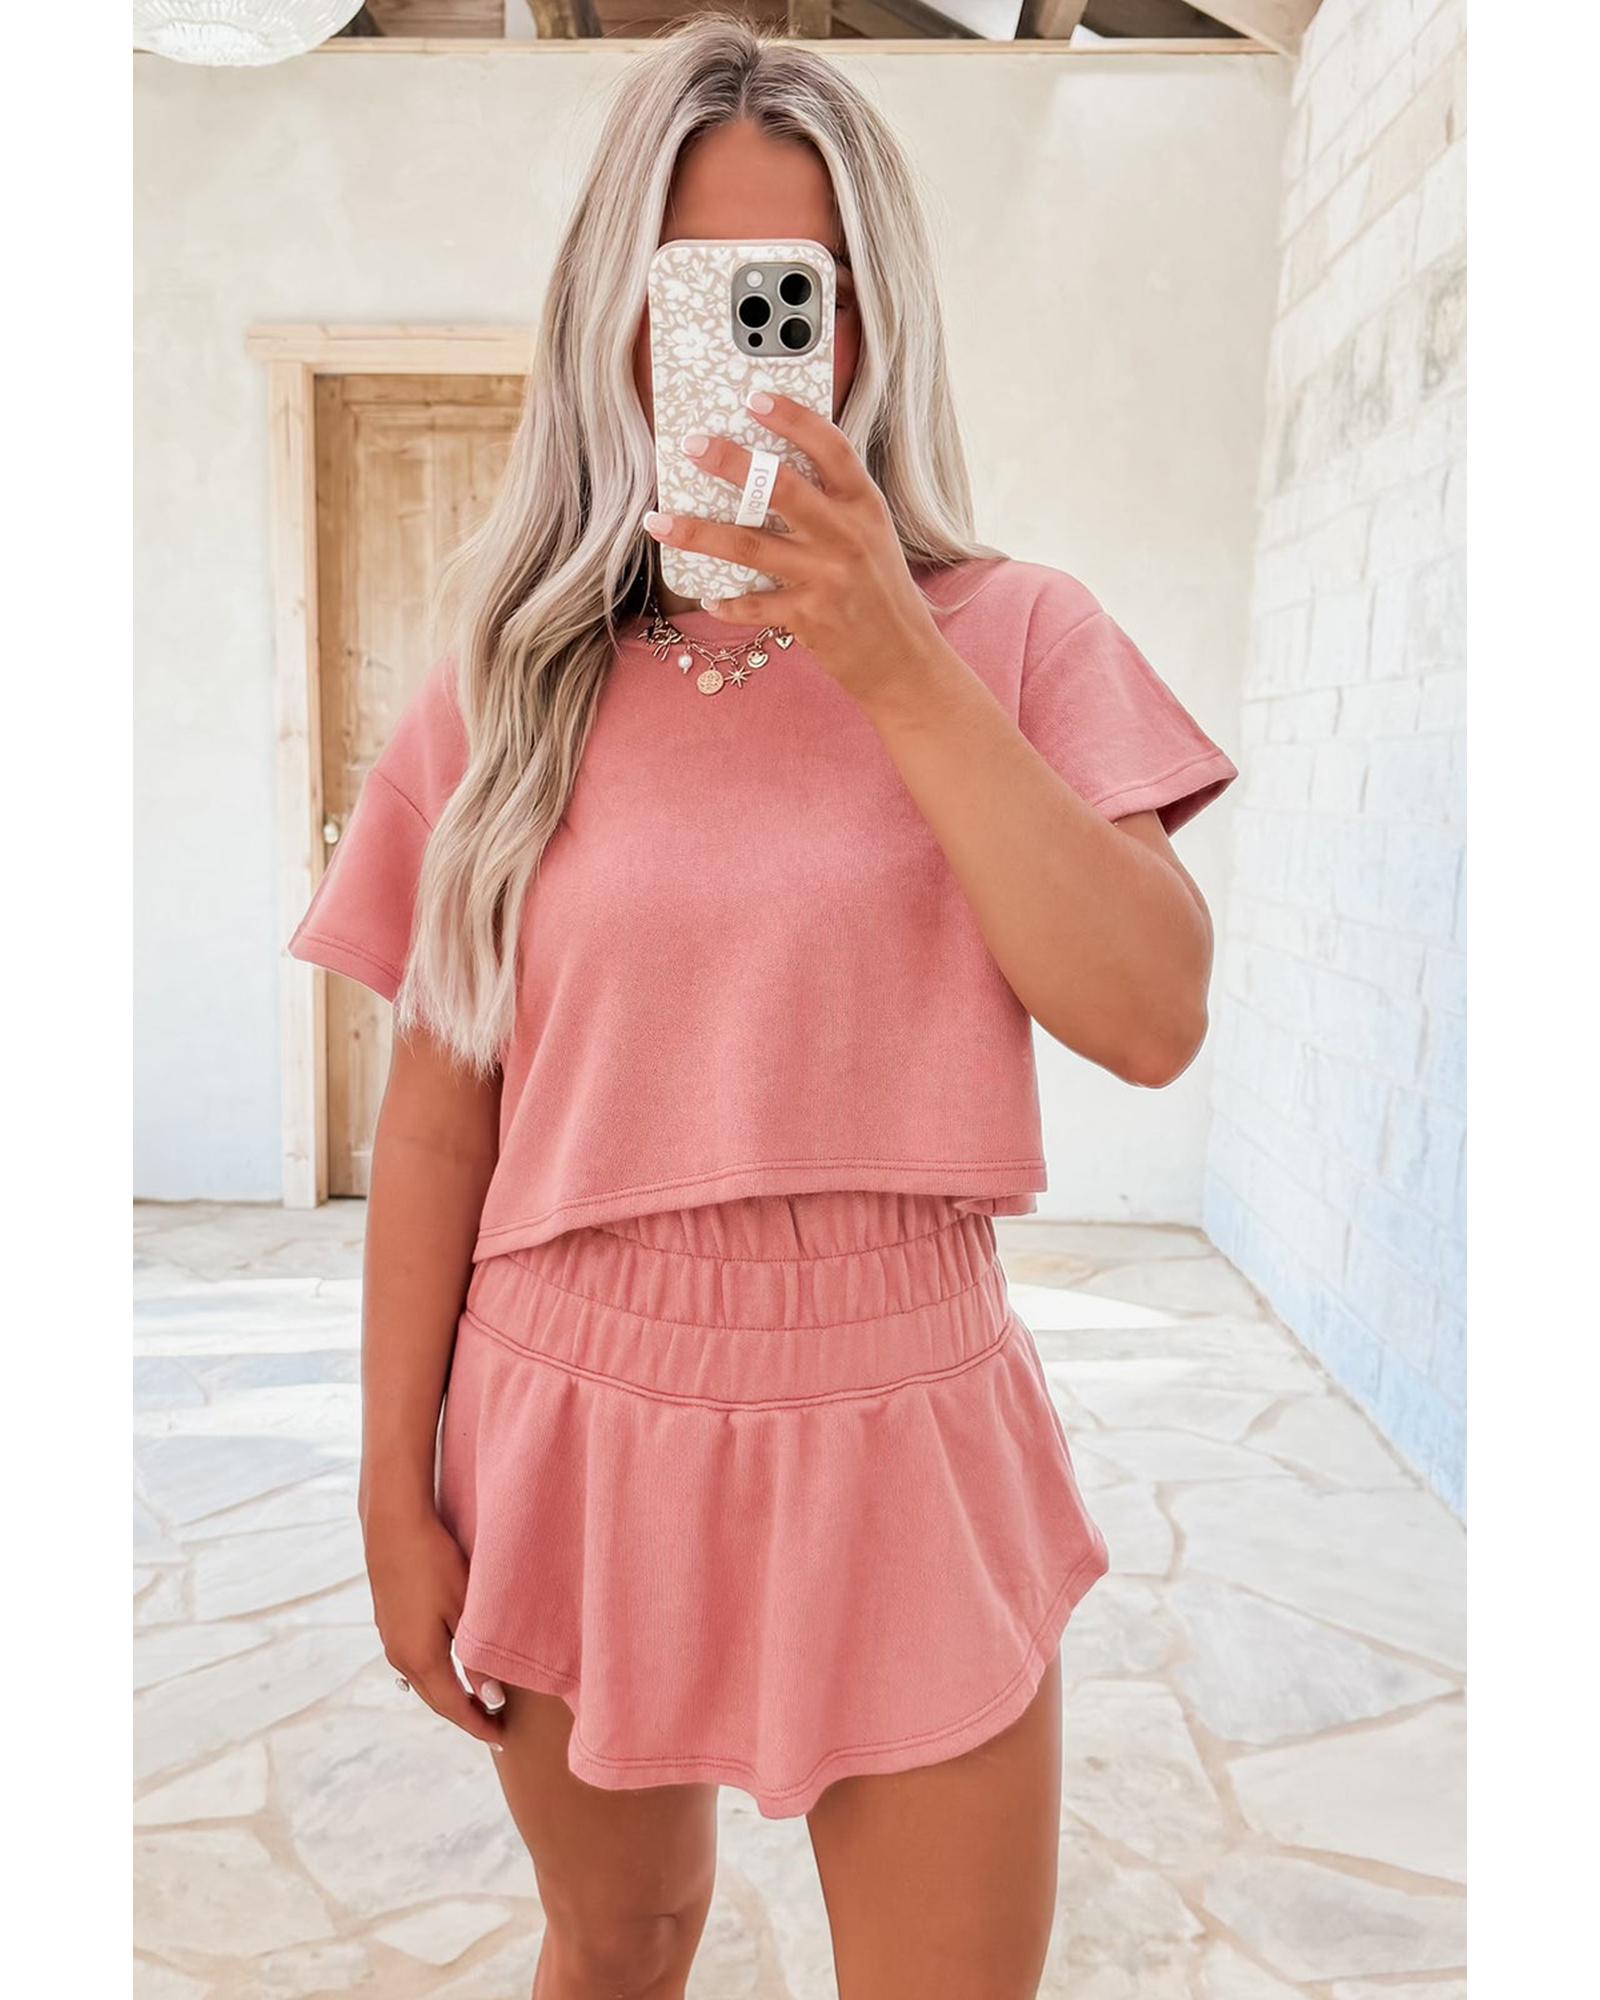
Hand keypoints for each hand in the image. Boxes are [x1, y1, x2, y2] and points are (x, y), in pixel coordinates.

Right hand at [364, 1503, 504, 1747]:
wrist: (393, 1527)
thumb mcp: (464, 1610)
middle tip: (492, 1727)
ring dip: (448, 1696)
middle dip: (464, 1716)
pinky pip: (414, 1665)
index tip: (500, 1740)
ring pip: (423, 1683)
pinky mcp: (389, 1624)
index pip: (453, 1706)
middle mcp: (400, 1657)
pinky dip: (436, 1677)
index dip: (477, 1725)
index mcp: (420, 1658)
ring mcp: (390, 1641)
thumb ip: (477, 1658)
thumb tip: (493, 1697)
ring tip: (476, 1702)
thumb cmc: (434, 1562)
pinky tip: (450, 1670)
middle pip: (435, 1700)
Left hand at [643, 390, 948, 705]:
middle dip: (731, 462)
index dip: (793, 418)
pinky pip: (753, 604)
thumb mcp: (872, 534)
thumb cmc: (881, 590)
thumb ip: (834, 503)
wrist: (903, 659)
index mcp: (864, 506)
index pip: (830, 448)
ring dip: (698, 532)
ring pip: (749, 546)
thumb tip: (769, 474)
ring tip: (659, 521)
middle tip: (693, 444)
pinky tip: (707, 594)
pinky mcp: (807, 616)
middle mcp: (845, 536)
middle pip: (780, 488)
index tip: (756, 398)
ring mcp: (825, 577)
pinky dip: (726, 600)